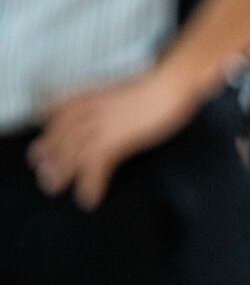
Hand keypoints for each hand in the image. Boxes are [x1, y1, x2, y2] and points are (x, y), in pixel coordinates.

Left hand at [27, 66, 199, 209]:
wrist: (172, 85)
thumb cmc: (159, 87)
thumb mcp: (126, 90)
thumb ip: (111, 101)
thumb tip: (111, 115)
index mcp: (92, 95)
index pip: (59, 114)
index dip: (48, 133)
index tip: (40, 149)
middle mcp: (91, 110)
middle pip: (61, 136)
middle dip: (51, 157)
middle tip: (45, 177)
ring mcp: (102, 125)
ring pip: (72, 153)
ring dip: (62, 173)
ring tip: (56, 189)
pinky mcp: (116, 139)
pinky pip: (95, 166)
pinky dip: (90, 184)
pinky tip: (89, 199)